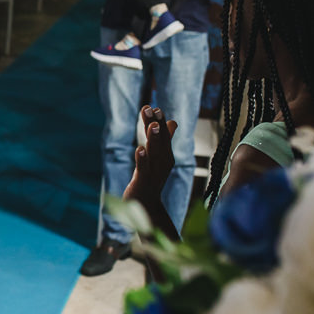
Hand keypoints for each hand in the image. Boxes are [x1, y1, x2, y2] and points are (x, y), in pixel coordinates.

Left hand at [122, 106, 179, 238]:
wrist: (148, 207)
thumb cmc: (152, 180)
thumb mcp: (160, 158)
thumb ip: (165, 139)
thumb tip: (173, 122)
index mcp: (166, 155)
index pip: (163, 135)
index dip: (159, 121)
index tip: (155, 107)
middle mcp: (162, 162)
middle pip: (160, 141)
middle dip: (156, 124)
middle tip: (153, 108)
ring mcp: (154, 172)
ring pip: (154, 153)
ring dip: (153, 138)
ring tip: (151, 124)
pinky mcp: (143, 182)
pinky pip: (143, 169)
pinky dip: (142, 159)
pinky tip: (139, 148)